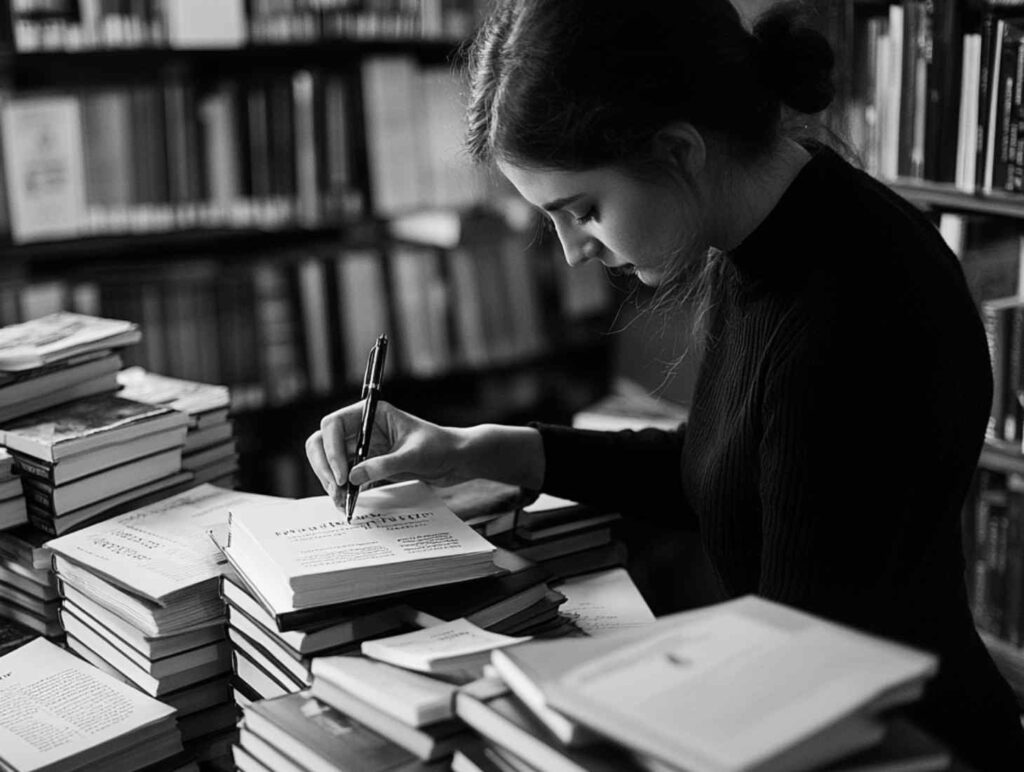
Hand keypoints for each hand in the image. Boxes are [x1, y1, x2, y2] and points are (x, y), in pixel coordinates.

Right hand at [305, 401, 471, 504]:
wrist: (456, 459)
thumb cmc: (440, 447)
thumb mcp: (413, 456)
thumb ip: (383, 465)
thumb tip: (353, 478)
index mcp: (372, 414)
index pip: (334, 425)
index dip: (331, 450)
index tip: (342, 475)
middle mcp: (363, 428)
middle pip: (324, 442)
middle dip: (324, 466)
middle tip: (336, 490)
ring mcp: (363, 446)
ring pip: (331, 461)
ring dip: (331, 481)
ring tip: (341, 501)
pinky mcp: (368, 464)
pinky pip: (345, 475)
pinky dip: (342, 488)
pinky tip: (347, 502)